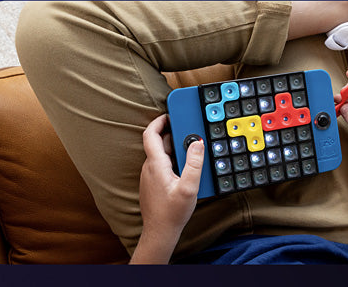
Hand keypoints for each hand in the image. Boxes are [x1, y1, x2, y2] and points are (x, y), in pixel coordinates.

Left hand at [131, 114, 203, 263]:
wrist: (159, 232)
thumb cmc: (172, 213)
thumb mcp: (189, 188)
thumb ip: (194, 164)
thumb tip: (197, 143)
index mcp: (156, 164)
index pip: (151, 134)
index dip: (159, 121)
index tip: (171, 114)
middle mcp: (150, 168)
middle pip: (160, 143)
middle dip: (175, 135)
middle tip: (190, 132)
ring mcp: (150, 176)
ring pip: (162, 155)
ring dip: (176, 149)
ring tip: (193, 151)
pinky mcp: (153, 183)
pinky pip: (163, 166)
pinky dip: (174, 161)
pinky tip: (186, 169)